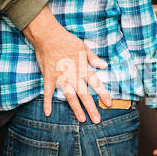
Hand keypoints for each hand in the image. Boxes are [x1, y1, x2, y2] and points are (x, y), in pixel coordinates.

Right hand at [23, 7, 110, 121]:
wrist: (48, 36)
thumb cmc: (67, 40)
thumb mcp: (84, 47)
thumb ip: (94, 58)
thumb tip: (104, 66)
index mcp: (83, 68)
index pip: (95, 83)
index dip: (102, 93)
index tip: (109, 103)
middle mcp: (73, 75)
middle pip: (84, 94)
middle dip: (91, 107)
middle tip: (97, 119)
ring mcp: (60, 78)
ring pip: (70, 96)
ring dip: (76, 108)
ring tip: (81, 119)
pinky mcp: (49, 78)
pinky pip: (48, 92)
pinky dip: (47, 102)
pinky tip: (47, 113)